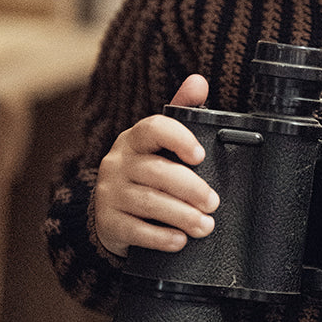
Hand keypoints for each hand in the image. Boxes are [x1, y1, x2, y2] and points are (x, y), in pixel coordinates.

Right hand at [93, 75, 218, 257]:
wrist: (110, 212)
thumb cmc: (147, 171)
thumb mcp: (161, 143)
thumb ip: (182, 112)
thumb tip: (198, 81)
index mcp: (135, 139)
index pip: (154, 128)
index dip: (178, 138)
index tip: (200, 155)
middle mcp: (118, 162)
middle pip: (156, 172)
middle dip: (190, 189)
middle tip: (213, 203)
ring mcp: (110, 193)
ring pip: (147, 202)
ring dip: (181, 216)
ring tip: (205, 225)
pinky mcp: (108, 223)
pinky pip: (135, 231)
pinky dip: (161, 237)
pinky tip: (180, 240)